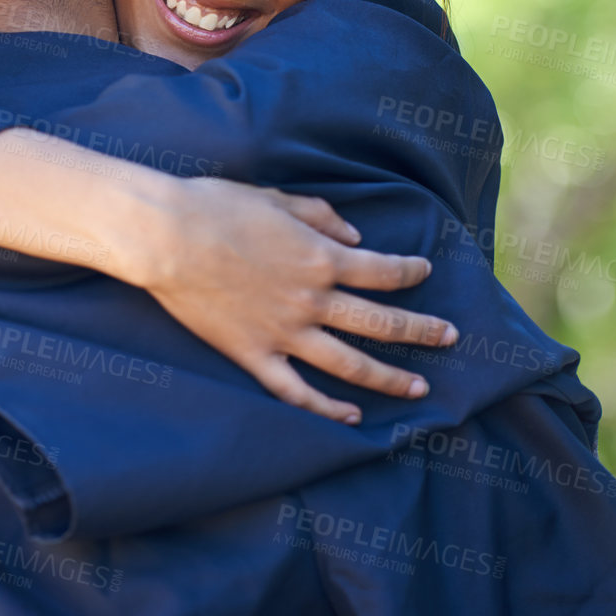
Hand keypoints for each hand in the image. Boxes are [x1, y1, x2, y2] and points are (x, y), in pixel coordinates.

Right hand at [120, 177, 454, 424]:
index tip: (422, 272)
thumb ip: (321, 216)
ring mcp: (285, 333)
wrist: (165, 237)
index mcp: (321, 257)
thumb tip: (355, 236)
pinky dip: (325, 409)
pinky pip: (296, 392)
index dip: (410, 272)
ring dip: (390, 379)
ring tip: (419, 389)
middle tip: (450, 337)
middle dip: (422, 331)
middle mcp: (312, 299)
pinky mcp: (253, 355)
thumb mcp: (276, 198)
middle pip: (382, 323)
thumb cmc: (216, 207)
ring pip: (351, 365)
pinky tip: (350, 417)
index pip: (383, 270)